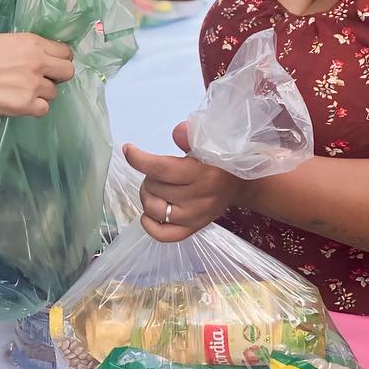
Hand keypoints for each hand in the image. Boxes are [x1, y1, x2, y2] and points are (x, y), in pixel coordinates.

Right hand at [0, 33, 73, 116]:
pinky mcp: (25, 105)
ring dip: (41, 93)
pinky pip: (43, 109)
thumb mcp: (6, 41)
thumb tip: (45, 55)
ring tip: (21, 91)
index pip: (65, 52)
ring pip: (54, 92)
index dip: (58, 59)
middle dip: (58, 76)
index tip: (50, 64)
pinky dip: (34, 108)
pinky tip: (20, 102)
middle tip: (43, 79)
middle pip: (67, 72)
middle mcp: (37, 62)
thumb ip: (29, 48)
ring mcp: (33, 85)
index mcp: (32, 43)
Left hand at [125, 122, 246, 241]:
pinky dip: (149, 224)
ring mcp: (195, 218)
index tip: (128, 149)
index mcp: (202, 174)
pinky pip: (162, 234)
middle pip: (153, 187)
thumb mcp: (208, 143)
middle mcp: (198, 199)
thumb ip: (191, 136)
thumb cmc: (219, 160)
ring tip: (158, 187)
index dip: (139, 159)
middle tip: (161, 171)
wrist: (240, 185)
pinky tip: (149, 212)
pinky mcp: (192, 230)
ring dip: (148, 195)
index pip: (161, 169)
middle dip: (149, 176)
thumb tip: (177, 133)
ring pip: (152, 209)